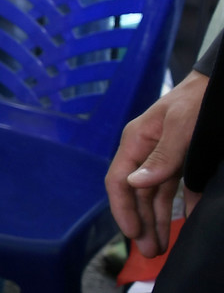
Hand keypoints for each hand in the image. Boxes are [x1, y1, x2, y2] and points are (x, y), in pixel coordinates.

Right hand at [105, 71, 208, 257]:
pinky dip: (180, 208)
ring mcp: (164, 157)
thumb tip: (135, 183)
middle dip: (141, 222)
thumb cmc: (197, 99)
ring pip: (154, 195)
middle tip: (149, 250)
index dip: (122, 209)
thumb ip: (161, 156)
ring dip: (156, 220)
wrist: (219, 83)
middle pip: (136, 193)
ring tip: (160, 245)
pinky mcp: (183, 160)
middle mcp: (146, 152)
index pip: (119, 181)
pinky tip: (184, 224)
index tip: (132, 233)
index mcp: (136, 141)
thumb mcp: (181, 126)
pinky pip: (178, 189)